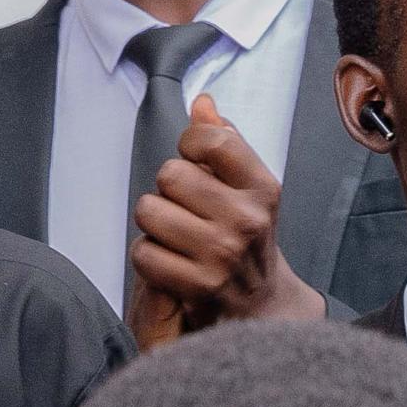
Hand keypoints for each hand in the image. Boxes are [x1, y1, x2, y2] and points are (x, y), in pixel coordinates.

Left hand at [123, 95, 325, 347]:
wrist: (260, 304)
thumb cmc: (246, 234)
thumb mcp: (247, 186)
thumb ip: (224, 141)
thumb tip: (202, 102)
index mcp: (263, 187)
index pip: (211, 140)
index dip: (190, 144)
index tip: (195, 159)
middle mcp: (247, 219)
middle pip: (171, 174)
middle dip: (169, 190)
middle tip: (186, 208)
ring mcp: (222, 254)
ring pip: (150, 211)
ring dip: (154, 222)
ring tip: (175, 233)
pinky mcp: (198, 286)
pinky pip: (144, 252)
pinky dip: (148, 255)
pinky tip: (169, 259)